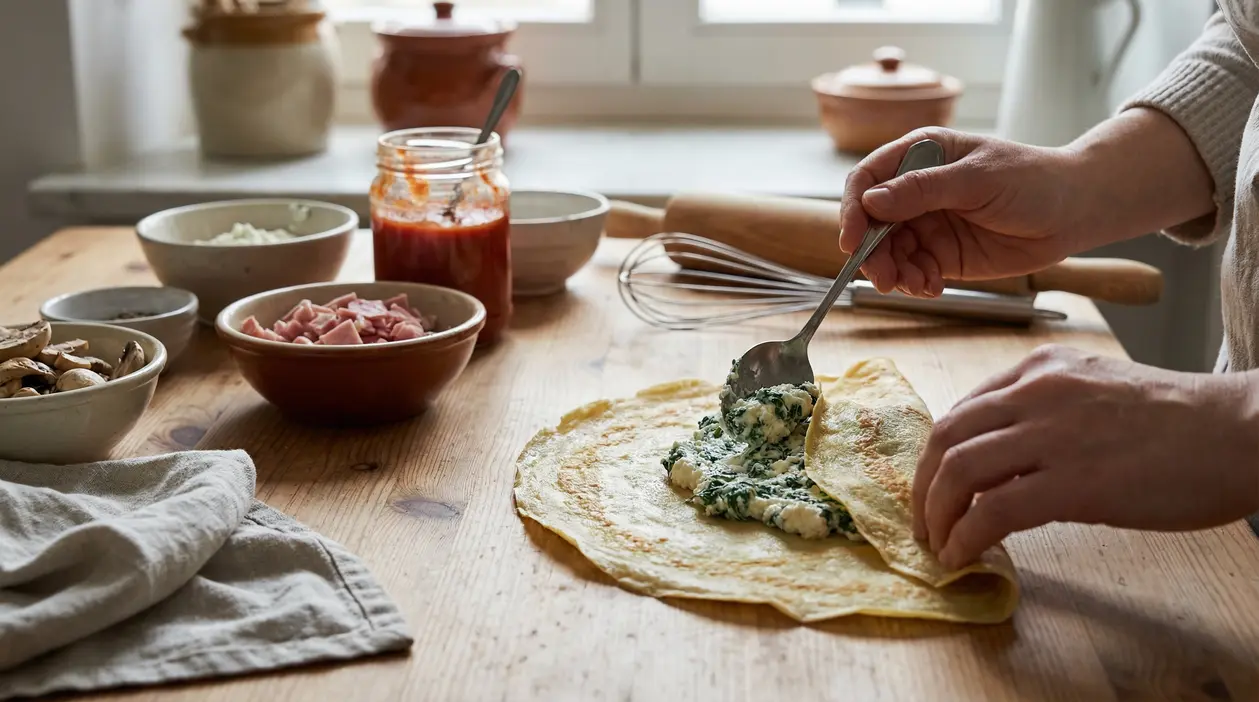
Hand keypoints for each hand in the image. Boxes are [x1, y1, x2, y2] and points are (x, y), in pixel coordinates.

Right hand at [839, 127, 1086, 295]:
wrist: (1074, 212)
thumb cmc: (1033, 180)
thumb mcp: (977, 179)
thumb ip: (923, 190)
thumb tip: (871, 202)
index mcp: (921, 155)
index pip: (868, 179)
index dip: (853, 209)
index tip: (852, 241)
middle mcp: (916, 190)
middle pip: (871, 223)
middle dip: (872, 253)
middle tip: (884, 278)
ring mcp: (927, 223)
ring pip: (889, 252)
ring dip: (893, 273)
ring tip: (914, 286)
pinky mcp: (942, 254)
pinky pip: (913, 271)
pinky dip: (915, 283)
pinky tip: (932, 288)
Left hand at [912, 344, 1258, 569]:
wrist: (1242, 432)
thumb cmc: (1182, 420)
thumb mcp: (1096, 394)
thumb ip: (1045, 416)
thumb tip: (1005, 463)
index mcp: (1040, 370)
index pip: (961, 411)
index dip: (936, 457)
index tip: (933, 488)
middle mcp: (1036, 393)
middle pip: (945, 439)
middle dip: (923, 487)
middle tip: (924, 522)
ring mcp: (1052, 436)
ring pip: (957, 472)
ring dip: (937, 515)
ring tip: (939, 545)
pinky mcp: (1074, 483)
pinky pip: (992, 512)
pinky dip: (966, 537)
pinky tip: (964, 556)